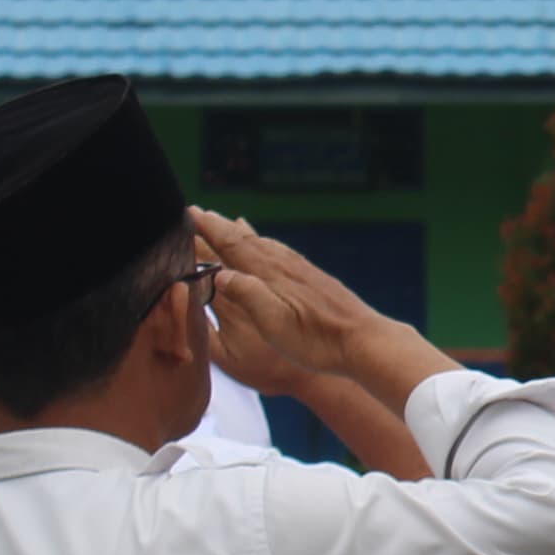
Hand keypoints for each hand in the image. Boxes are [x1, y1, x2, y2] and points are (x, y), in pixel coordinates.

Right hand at [195, 211, 378, 383]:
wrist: (365, 341)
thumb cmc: (317, 340)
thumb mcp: (275, 324)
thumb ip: (247, 295)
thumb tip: (218, 274)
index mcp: (270, 274)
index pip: (232, 244)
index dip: (209, 229)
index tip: (189, 212)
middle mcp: (285, 264)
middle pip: (246, 239)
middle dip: (220, 226)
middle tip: (199, 212)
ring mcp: (301, 269)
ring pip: (264, 243)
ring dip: (242, 233)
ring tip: (228, 223)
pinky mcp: (314, 278)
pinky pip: (281, 252)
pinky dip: (266, 243)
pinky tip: (269, 247)